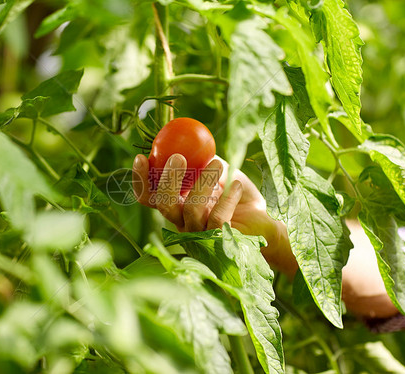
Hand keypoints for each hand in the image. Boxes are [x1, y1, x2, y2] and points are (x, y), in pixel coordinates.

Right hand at [132, 153, 297, 274]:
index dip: (140, 180)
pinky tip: (237, 185)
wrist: (264, 221)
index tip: (142, 157)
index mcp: (176, 205)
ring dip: (204, 182)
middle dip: (168, 179)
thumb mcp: (220, 170)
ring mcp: (199, 234)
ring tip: (219, 164)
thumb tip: (188, 137)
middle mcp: (181, 222)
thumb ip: (202, 159)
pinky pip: (217, 218)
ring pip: (191, 209)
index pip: (148, 197)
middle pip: (163, 204)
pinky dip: (227, 198)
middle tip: (178, 157)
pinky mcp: (219, 240)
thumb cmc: (238, 194)